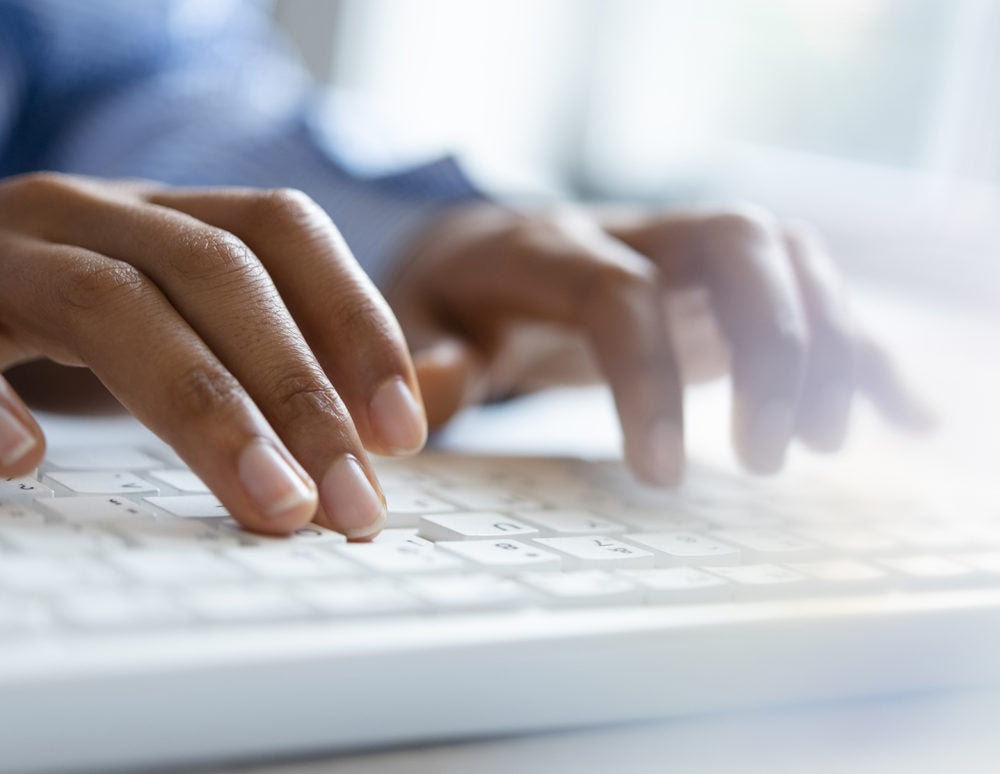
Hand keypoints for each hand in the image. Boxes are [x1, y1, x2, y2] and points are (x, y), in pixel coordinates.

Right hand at [0, 173, 427, 536]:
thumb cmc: (61, 315)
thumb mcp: (175, 317)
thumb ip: (280, 357)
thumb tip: (408, 413)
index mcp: (162, 214)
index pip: (281, 229)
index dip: (356, 320)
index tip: (403, 430)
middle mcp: (87, 211)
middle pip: (215, 271)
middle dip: (299, 391)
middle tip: (352, 501)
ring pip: (110, 302)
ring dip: (205, 409)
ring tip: (270, 502)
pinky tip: (27, 459)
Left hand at [388, 203, 930, 483]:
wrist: (480, 251)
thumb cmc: (447, 301)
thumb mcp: (411, 328)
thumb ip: (425, 360)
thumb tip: (435, 397)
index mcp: (546, 248)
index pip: (619, 293)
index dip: (648, 381)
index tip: (662, 476)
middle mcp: (631, 232)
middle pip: (735, 245)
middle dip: (773, 345)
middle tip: (768, 458)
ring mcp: (684, 248)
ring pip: (787, 256)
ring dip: (825, 344)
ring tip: (824, 445)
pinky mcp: (718, 281)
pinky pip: (808, 292)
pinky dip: (860, 349)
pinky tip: (905, 411)